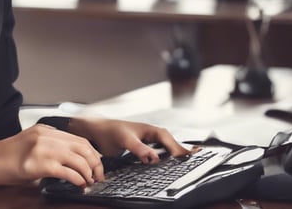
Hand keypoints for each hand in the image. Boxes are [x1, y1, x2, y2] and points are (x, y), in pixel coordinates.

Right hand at [0, 124, 103, 187]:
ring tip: (89, 182)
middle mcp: (45, 136)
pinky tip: (79, 184)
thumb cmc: (5, 157)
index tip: (97, 166)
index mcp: (45, 130)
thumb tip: (71, 162)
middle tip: (98, 176)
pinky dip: (77, 179)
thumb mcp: (30, 145)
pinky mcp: (37, 163)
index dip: (92, 154)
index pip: (79, 139)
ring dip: (88, 173)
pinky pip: (66, 171)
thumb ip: (49, 148)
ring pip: (78, 158)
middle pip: (82, 147)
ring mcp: (41, 148)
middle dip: (95, 164)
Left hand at [68, 117, 190, 163]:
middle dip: (182, 149)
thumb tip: (154, 158)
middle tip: (195, 159)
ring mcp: (147, 141)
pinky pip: (159, 152)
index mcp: (149, 129)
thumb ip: (139, 148)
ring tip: (189, 160)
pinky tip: (171, 162)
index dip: (177, 148)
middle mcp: (150, 134)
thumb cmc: (109, 131)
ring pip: (166, 147)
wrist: (96, 131)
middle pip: (171, 142)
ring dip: (176, 153)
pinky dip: (167, 156)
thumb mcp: (125, 140)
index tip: (184, 157)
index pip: (168, 139)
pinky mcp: (143, 149)